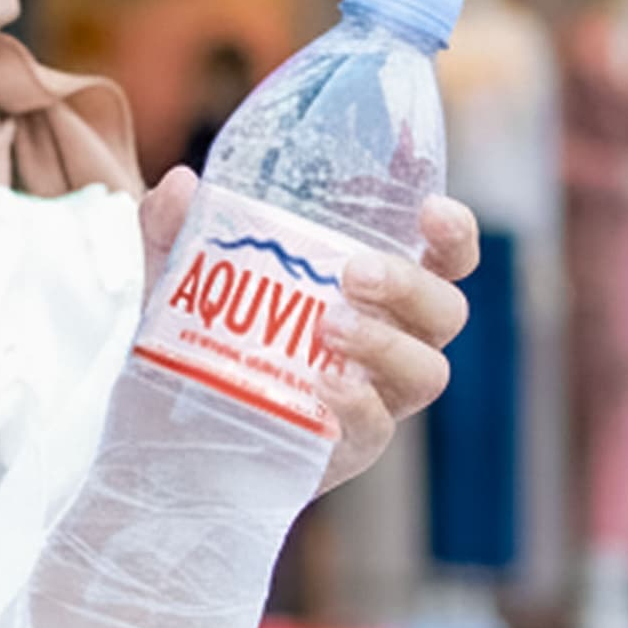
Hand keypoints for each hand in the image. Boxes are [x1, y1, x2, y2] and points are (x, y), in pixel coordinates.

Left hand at [133, 174, 478, 498]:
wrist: (173, 433)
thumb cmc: (205, 337)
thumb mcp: (181, 276)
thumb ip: (175, 226)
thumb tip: (182, 183)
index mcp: (378, 289)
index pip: (445, 259)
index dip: (454, 234)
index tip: (431, 210)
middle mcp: (393, 340)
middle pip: (444, 311)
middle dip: (410, 284)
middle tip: (354, 272)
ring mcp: (377, 397)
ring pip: (427, 370)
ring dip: (385, 342)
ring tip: (328, 326)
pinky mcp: (350, 445)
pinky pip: (378, 426)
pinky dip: (358, 401)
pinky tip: (322, 381)